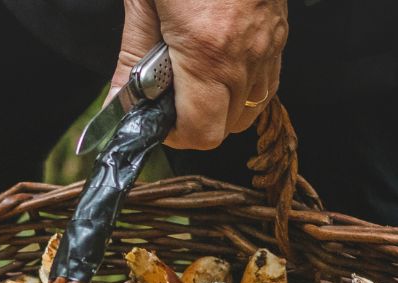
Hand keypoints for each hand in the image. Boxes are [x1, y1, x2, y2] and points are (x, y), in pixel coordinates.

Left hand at [111, 0, 287, 150]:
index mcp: (207, 52)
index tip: (153, 119)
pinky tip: (219, 62)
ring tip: (193, 79)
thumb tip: (116, 105)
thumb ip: (131, 56)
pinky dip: (243, 85)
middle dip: (194, 123)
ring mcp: (270, 44)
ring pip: (250, 108)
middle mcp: (246, 56)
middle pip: (226, 128)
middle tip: (167, 97)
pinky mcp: (281, 30)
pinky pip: (267, 80)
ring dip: (220, 106)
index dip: (173, 136)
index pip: (200, 132)